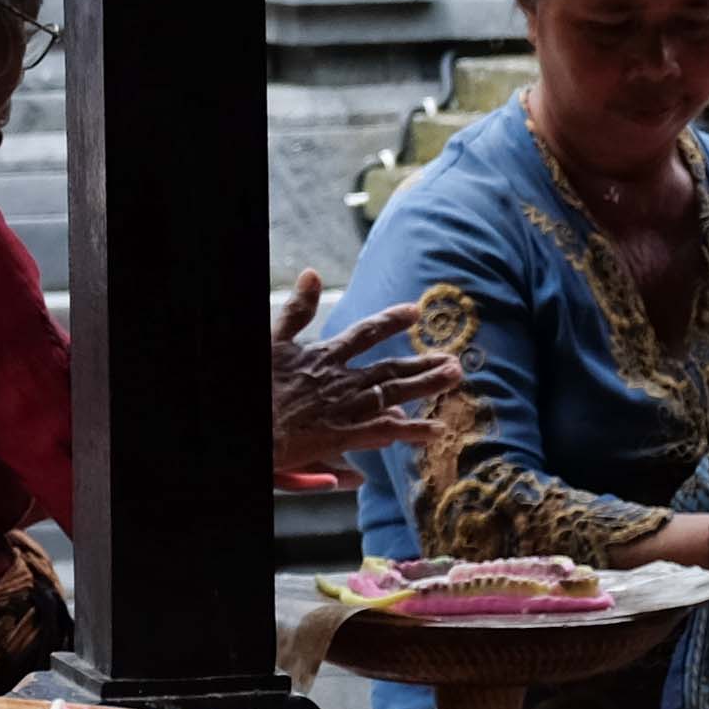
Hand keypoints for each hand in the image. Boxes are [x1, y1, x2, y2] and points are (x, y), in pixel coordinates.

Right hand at [267, 270, 461, 476]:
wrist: (254, 426)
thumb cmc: (259, 385)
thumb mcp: (273, 340)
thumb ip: (296, 310)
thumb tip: (311, 272)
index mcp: (325, 356)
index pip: (366, 333)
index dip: (392, 321)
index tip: (416, 312)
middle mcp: (342, 381)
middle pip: (391, 368)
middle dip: (423, 363)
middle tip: (453, 360)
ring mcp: (345, 409)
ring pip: (394, 395)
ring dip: (426, 386)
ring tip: (454, 378)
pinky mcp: (343, 436)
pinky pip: (383, 431)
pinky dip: (410, 431)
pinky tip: (435, 430)